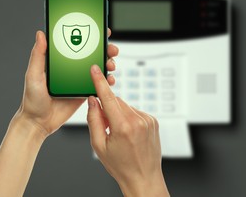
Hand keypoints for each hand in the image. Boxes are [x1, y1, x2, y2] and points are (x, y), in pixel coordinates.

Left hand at [14, 29, 118, 137]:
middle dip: (105, 49)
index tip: (100, 29)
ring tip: (111, 64)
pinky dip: (106, 81)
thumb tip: (40, 34)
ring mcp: (79, 81)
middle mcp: (71, 69)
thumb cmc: (32, 99)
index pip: (76, 43)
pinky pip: (98, 84)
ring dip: (108, 64)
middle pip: (92, 54)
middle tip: (111, 49)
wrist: (39, 123)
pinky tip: (109, 80)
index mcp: (59, 61)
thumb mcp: (33, 75)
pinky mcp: (84, 93)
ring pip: (98, 68)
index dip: (89, 36)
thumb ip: (38, 55)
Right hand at [87, 65, 169, 196]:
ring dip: (119, 114)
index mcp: (122, 127)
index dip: (99, 82)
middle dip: (108, 109)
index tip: (95, 69)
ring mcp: (148, 120)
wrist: (143, 178)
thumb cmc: (120, 165)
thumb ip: (94, 120)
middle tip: (106, 126)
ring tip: (120, 134)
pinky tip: (129, 133)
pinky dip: (129, 117)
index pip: (108, 98)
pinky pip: (135, 112)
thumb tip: (92, 101)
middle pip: (116, 102)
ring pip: (126, 106)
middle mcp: (138, 120)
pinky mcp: (153, 121)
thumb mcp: (99, 146)